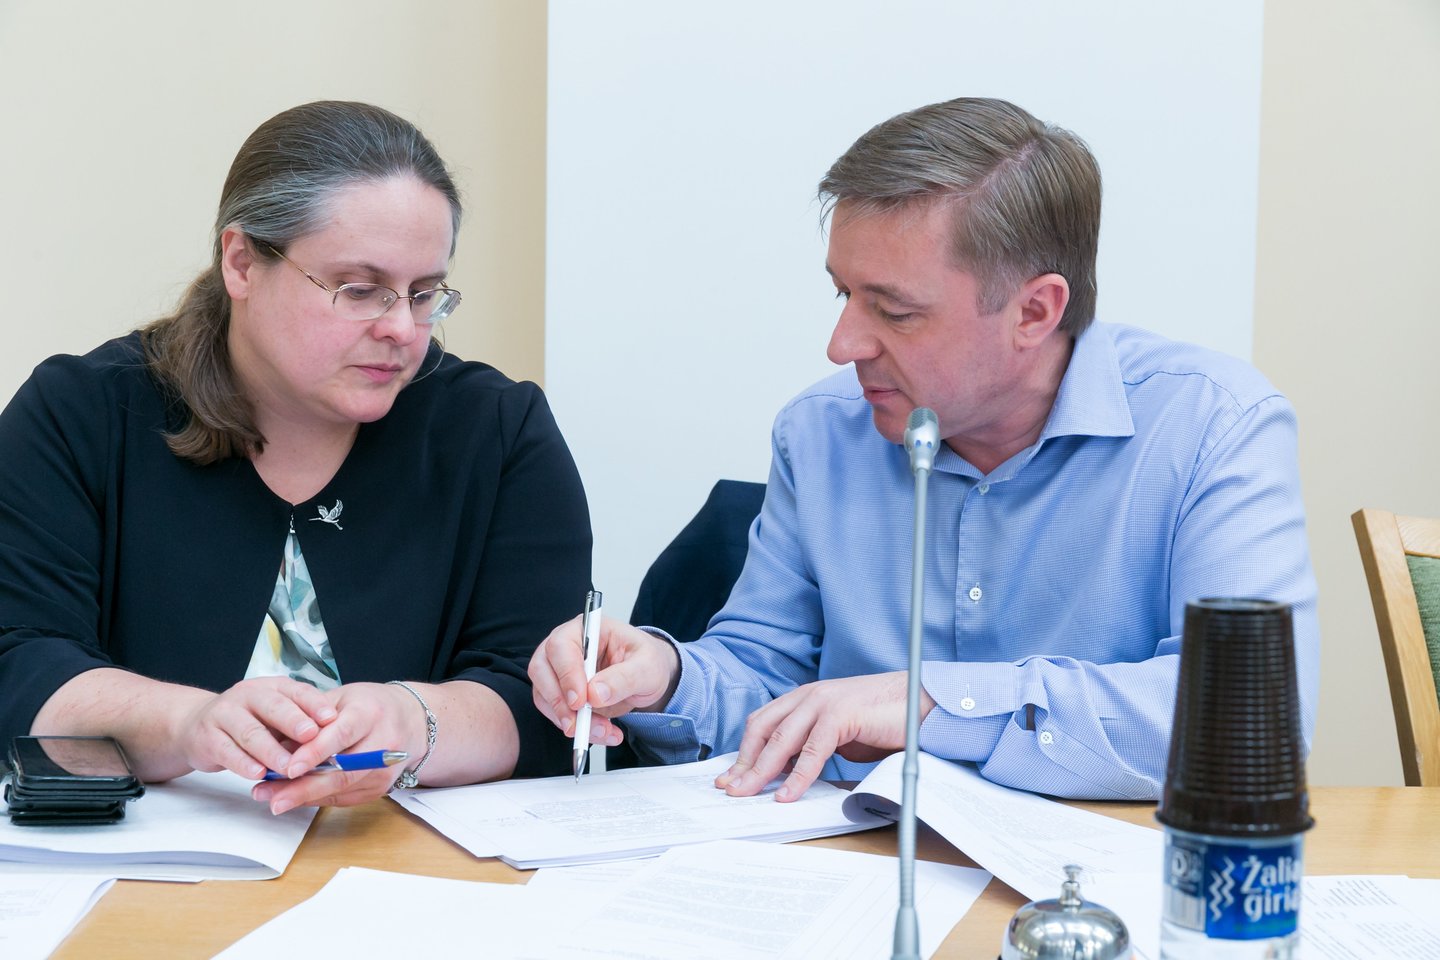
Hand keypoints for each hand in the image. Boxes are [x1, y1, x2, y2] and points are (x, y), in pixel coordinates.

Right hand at [174, 676, 336, 780]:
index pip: (296, 691)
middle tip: (311, 736)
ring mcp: (224, 714)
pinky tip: (258, 774)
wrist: (196, 725)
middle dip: (294, 721)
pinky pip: (227, 751)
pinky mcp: (207, 737)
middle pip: (273, 707)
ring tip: (288, 767)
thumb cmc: (248, 721)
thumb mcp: (274, 716)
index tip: (332, 717)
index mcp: (271, 687)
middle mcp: (248, 695)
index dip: (314, 703)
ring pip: (251, 732)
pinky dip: (244, 764)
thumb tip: (332, 740)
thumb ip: (298, 724)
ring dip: (271, 751)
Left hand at [250, 682, 425, 813]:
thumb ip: (311, 718)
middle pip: (342, 772)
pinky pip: (343, 798)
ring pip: (340, 790)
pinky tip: (293, 797)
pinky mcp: (380, 789)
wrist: (412, 721)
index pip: (341, 735)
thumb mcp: (341, 698)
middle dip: (303, 788)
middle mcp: (383, 745)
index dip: (315, 753)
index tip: (288, 768)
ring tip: (271, 798)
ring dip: (303, 797)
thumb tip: (273, 744)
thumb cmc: (369, 705)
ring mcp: (384, 771)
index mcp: (370, 713)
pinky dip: (316, 798)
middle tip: (271, 797)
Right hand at [528, 614, 680, 747]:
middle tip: (580, 725)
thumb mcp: (647, 667)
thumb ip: (624, 677)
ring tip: (602, 731)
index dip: (567, 675)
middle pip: (541, 670)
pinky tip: (600, 732)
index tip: (580, 701)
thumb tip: (596, 694)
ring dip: (569, 720)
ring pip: (545, 696)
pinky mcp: (560, 693)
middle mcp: (565, 647)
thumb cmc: (646, 661)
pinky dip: (576, 728)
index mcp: (586, 629)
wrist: (647, 678)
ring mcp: (558, 670)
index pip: (561, 646)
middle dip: (560, 703)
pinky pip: (556, 713)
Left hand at [714, 672, 935, 801]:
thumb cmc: (885, 721)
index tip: (731, 776)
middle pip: (763, 731)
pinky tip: (787, 794)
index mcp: (806, 697)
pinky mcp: (841, 715)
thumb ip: (814, 746)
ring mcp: (824, 702)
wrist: (922, 704)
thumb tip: (791, 771)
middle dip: (743, 763)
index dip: (744, 751)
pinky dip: (796, 776)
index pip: (763, 723)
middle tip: (729, 789)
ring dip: (760, 771)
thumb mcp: (841, 735)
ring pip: (780, 741)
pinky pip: (811, 751)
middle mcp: (809, 695)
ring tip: (747, 795)